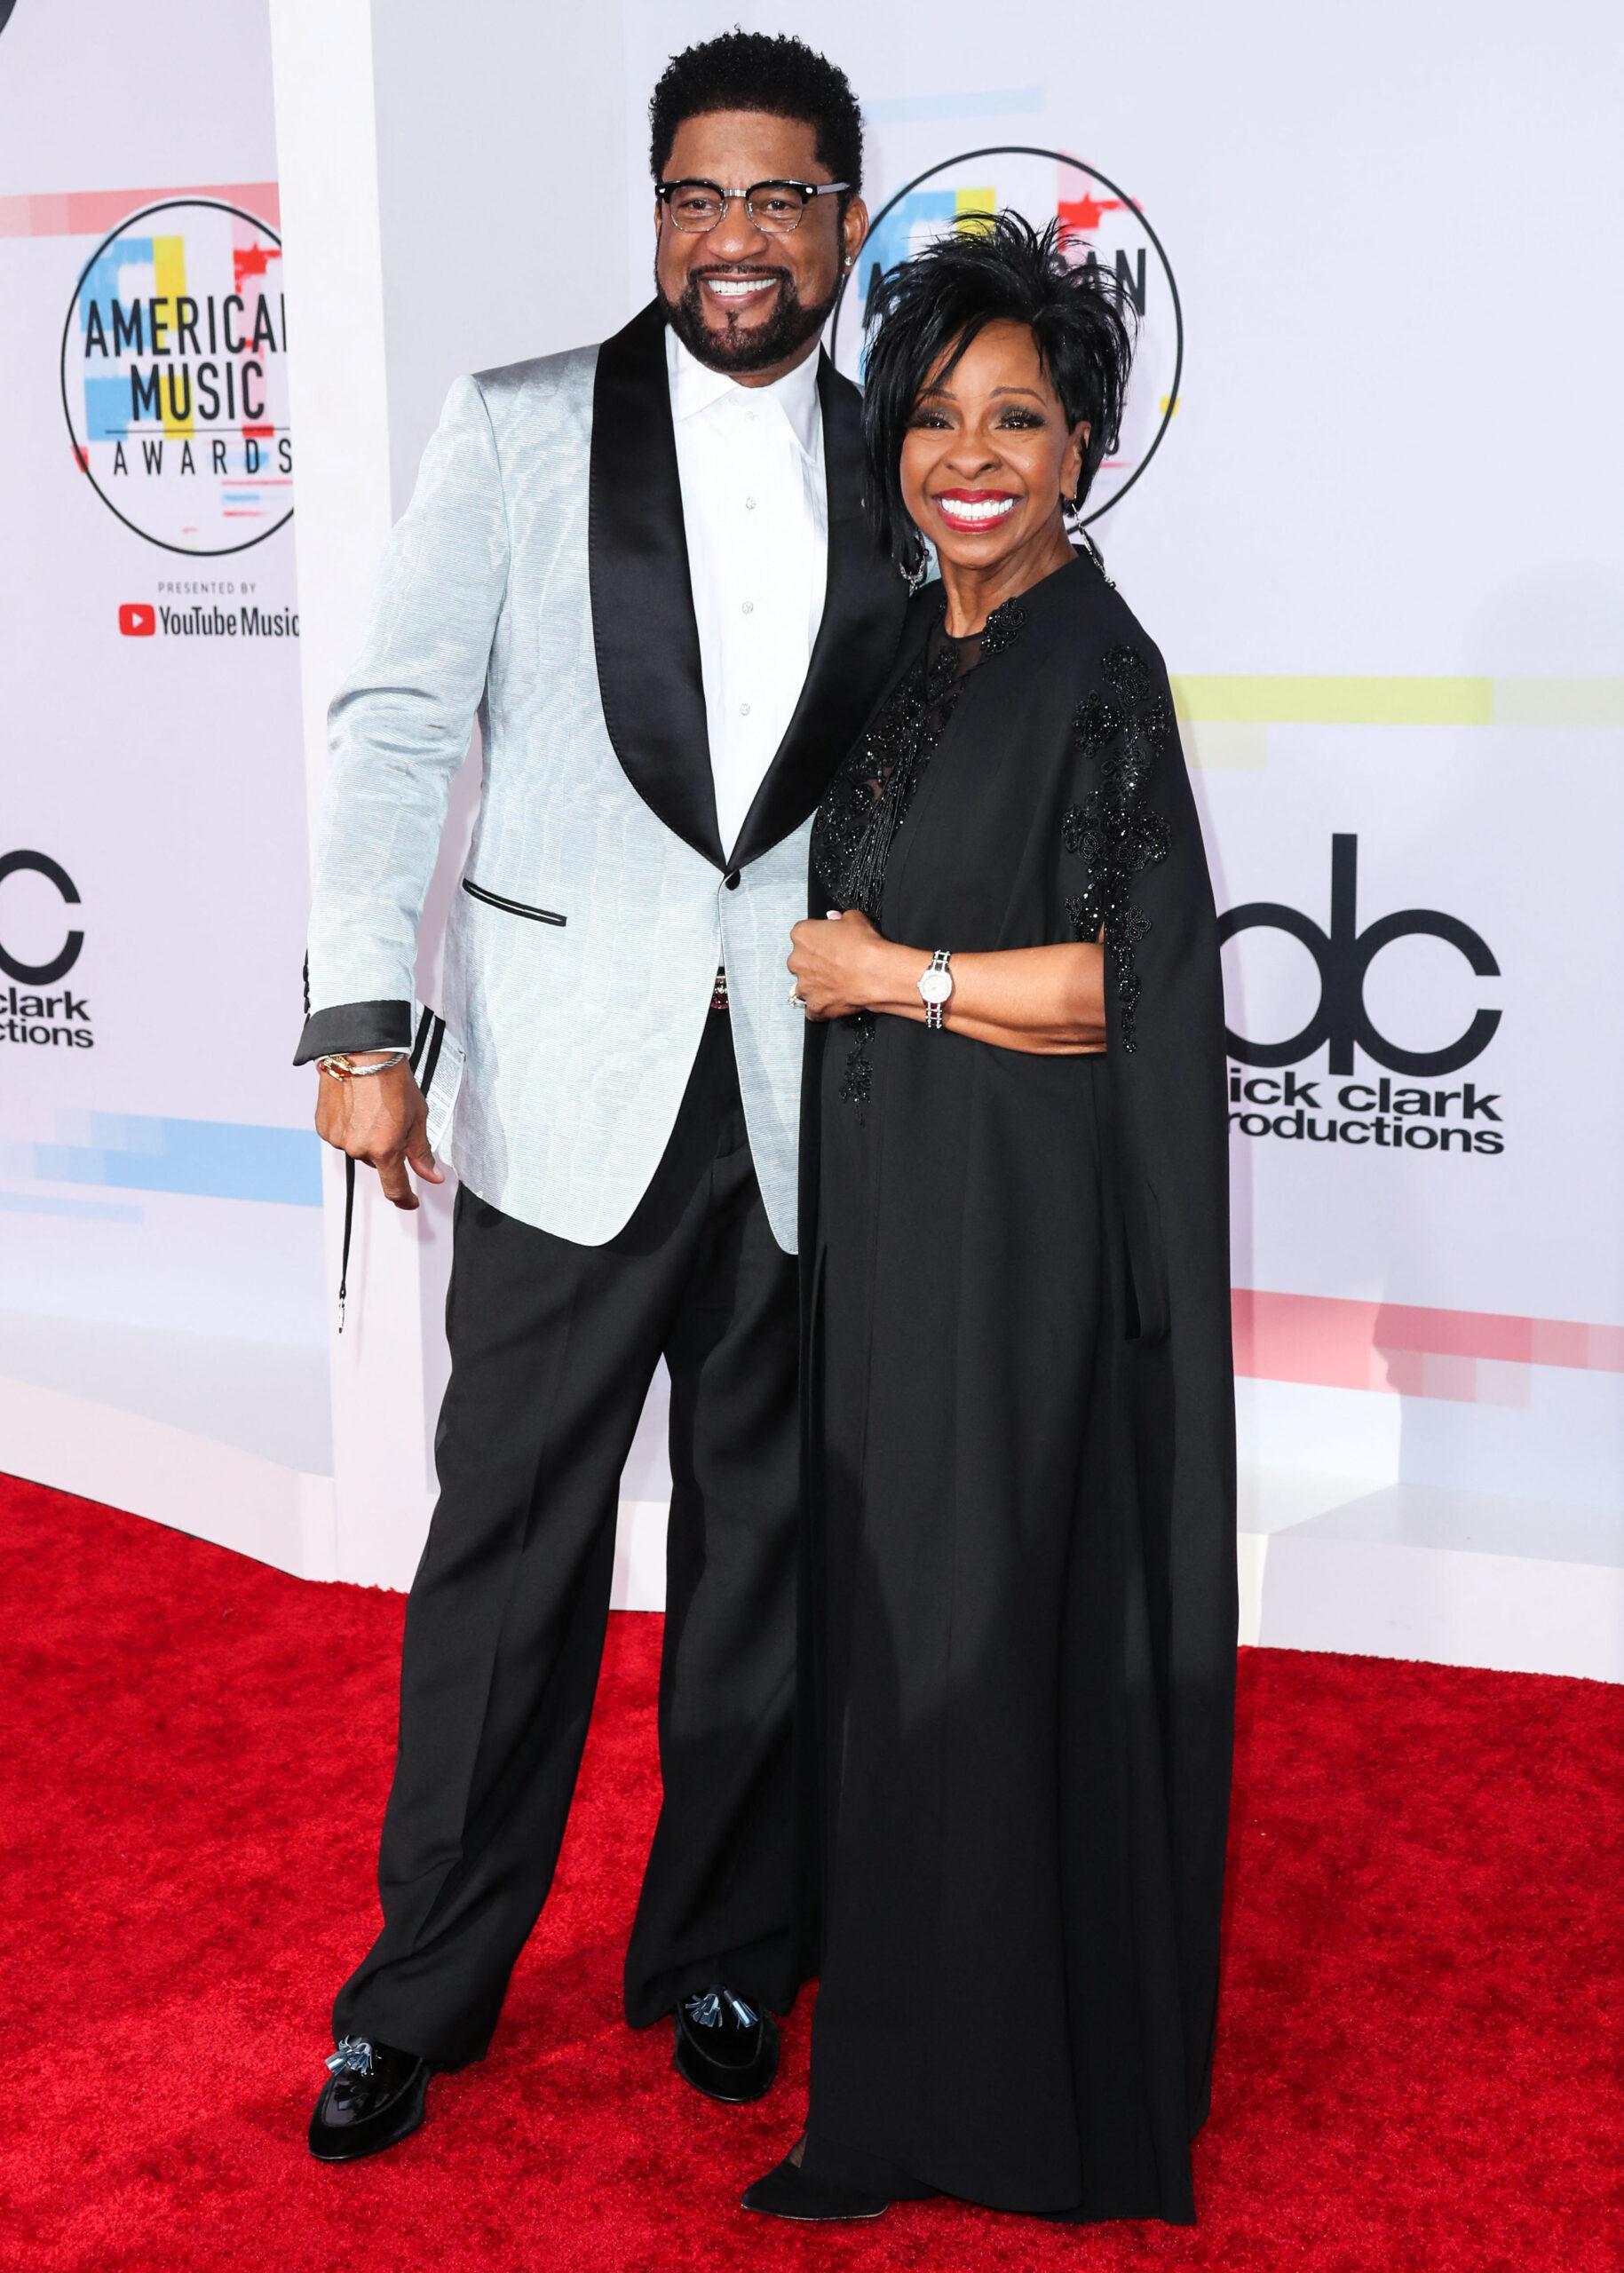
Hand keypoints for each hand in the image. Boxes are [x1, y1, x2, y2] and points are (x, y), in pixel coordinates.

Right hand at [314, 1059, 443, 1209]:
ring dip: (367, 1138)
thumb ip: (422, 1152)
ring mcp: (338, 1139)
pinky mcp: (324, 1128)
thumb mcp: (418, 1118)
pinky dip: (350, 1128)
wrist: (361, 1054)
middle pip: (378, 1162)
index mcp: (384, 1149)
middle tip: (393, 1122)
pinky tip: (357, 1109)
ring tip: (374, 1110)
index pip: (394, 1187)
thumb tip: (432, 1175)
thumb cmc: (390, 1079)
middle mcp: (358, 1148)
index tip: (409, 1201)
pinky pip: (341, 1137)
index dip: (404, 1198)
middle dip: (387, 1149)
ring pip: (359, 1149)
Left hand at [788, 908, 888, 1020]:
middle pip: (800, 961)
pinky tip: (835, 1000)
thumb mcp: (854, 918)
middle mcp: (798, 961)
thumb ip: (840, 919)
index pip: (802, 934)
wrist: (877, 975)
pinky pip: (813, 1009)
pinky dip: (822, 1006)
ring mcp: (804, 986)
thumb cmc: (865, 948)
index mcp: (802, 935)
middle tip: (834, 963)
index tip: (828, 942)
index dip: (817, 939)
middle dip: (814, 963)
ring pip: (804, 985)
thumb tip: (836, 920)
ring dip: (816, 984)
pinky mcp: (815, 1006)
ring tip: (837, 982)